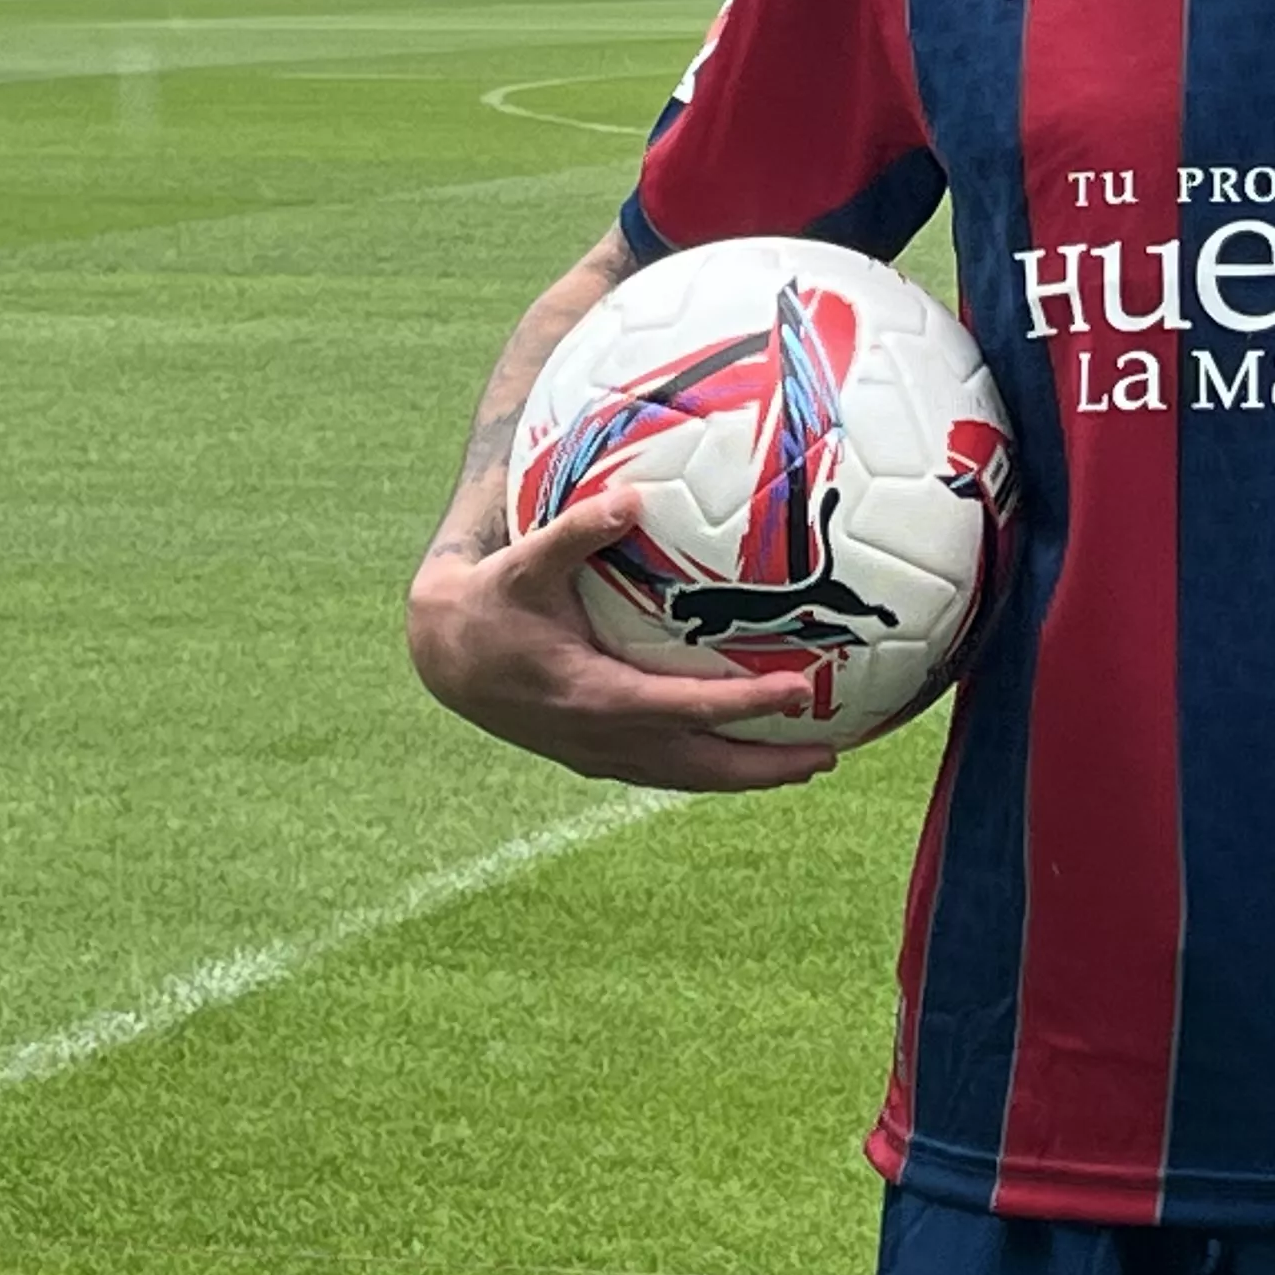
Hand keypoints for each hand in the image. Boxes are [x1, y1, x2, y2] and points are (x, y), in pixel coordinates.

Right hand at [407, 484, 838, 791]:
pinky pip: (668, 771)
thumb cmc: (490, 603)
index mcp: (595, 696)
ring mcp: (600, 756)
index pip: (687, 707)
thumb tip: (632, 496)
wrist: (444, 659)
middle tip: (829, 755)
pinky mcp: (596, 758)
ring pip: (688, 778)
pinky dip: (713, 768)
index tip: (801, 693)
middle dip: (766, 767)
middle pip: (701, 767)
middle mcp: (603, 739)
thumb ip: (577, 531)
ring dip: (746, 775)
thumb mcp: (525, 562)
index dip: (745, 704)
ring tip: (807, 764)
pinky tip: (745, 753)